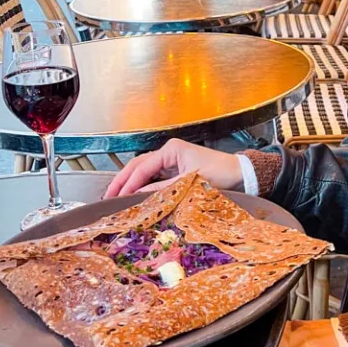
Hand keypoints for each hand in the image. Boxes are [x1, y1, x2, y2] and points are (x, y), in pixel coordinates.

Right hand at [104, 138, 244, 197]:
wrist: (239, 174)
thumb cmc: (220, 173)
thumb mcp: (189, 182)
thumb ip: (163, 189)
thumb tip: (139, 196)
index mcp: (171, 149)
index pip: (143, 167)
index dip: (129, 183)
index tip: (118, 197)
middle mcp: (169, 152)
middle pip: (138, 165)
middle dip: (122, 180)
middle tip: (108, 196)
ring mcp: (171, 160)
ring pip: (143, 171)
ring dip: (130, 183)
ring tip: (116, 197)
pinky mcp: (176, 169)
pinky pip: (153, 177)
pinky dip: (142, 186)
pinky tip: (134, 195)